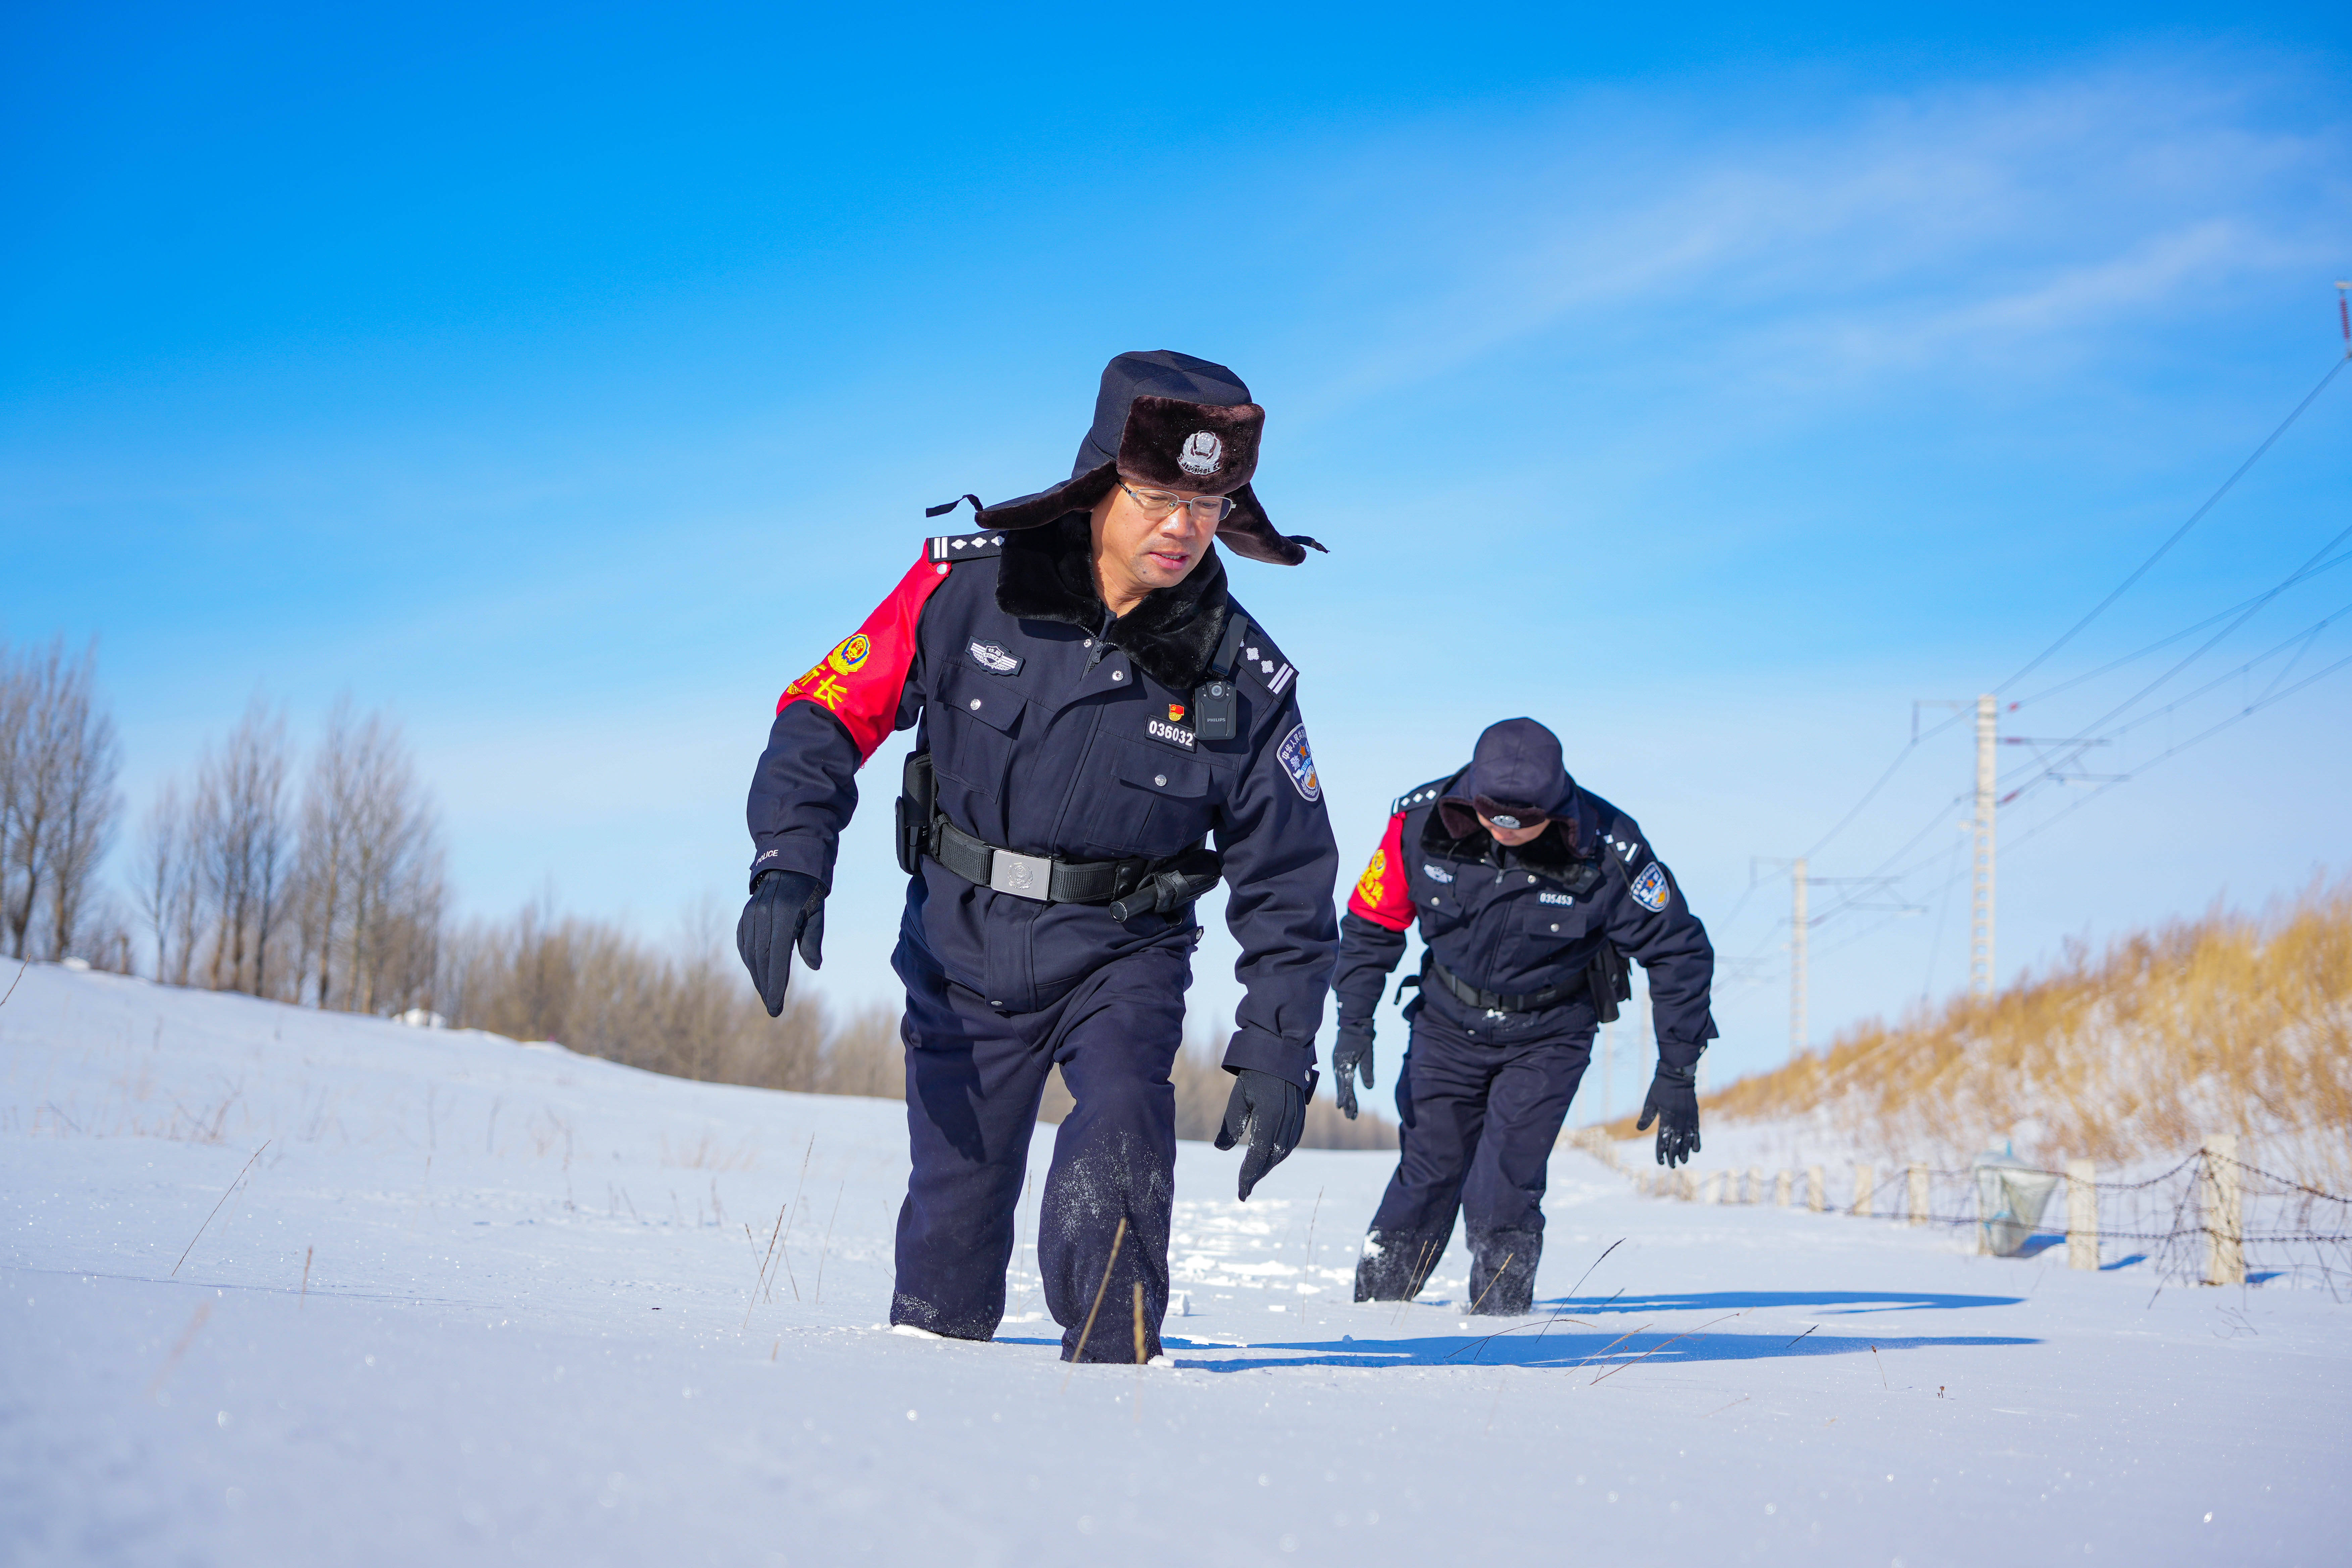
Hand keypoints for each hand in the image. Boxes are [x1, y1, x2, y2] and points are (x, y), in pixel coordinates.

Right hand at [735, 870, 825, 1016]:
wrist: (787, 865)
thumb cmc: (808, 893)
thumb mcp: (816, 913)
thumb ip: (813, 940)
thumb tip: (815, 966)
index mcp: (785, 915)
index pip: (778, 957)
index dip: (775, 984)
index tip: (776, 1006)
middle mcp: (763, 915)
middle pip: (761, 959)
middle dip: (766, 986)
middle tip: (773, 1007)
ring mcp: (750, 914)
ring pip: (750, 953)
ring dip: (757, 976)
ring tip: (766, 994)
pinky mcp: (744, 916)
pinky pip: (743, 943)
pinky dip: (749, 961)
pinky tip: (757, 973)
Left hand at [1214, 1069, 1305, 1200]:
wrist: (1281, 1054)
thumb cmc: (1255, 1076)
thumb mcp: (1238, 1098)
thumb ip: (1231, 1125)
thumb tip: (1220, 1148)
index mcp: (1269, 1118)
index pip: (1257, 1156)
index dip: (1248, 1176)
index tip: (1240, 1193)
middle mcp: (1286, 1122)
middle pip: (1272, 1158)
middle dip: (1257, 1175)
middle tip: (1244, 1188)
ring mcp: (1296, 1119)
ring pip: (1283, 1152)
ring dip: (1269, 1166)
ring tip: (1254, 1176)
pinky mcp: (1300, 1116)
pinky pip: (1292, 1142)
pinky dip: (1281, 1154)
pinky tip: (1271, 1158)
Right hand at [1330, 1019, 1375, 1120]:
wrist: (1353, 1023)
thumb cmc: (1362, 1038)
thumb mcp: (1368, 1053)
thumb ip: (1367, 1070)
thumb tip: (1369, 1088)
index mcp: (1345, 1064)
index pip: (1347, 1086)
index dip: (1349, 1099)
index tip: (1349, 1111)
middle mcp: (1338, 1066)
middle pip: (1343, 1088)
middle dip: (1347, 1103)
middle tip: (1351, 1117)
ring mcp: (1336, 1064)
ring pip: (1341, 1084)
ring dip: (1344, 1097)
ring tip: (1346, 1110)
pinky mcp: (1338, 1062)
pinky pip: (1340, 1079)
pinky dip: (1342, 1088)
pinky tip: (1344, 1095)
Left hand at [1636, 1064, 1700, 1166]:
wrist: (1677, 1074)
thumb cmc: (1661, 1086)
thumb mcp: (1651, 1100)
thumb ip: (1647, 1116)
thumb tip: (1639, 1129)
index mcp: (1666, 1116)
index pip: (1663, 1139)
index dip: (1661, 1151)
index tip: (1660, 1161)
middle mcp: (1679, 1119)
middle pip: (1676, 1141)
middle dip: (1673, 1155)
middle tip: (1671, 1165)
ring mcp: (1688, 1117)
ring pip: (1687, 1138)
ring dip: (1685, 1151)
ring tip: (1683, 1161)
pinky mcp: (1694, 1114)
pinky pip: (1696, 1131)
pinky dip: (1696, 1140)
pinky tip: (1696, 1149)